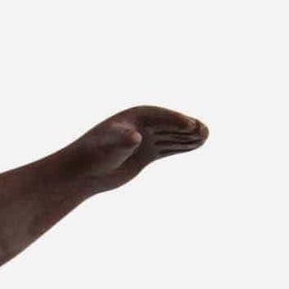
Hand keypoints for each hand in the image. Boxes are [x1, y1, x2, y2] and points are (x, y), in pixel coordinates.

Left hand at [71, 106, 208, 188]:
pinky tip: (195, 146)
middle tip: (204, 131)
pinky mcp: (145, 154)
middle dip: (186, 127)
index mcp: (132, 118)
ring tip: (206, 137)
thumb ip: (122, 140)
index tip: (190, 125)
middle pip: (168, 124)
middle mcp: (140, 126)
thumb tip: (136, 138)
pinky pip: (168, 147)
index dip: (174, 120)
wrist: (83, 172)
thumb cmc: (93, 156)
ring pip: (170, 136)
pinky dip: (182, 146)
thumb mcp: (109, 147)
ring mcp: (144, 140)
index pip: (159, 116)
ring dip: (187, 137)